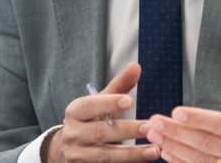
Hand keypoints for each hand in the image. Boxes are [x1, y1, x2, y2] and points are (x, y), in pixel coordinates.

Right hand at [44, 62, 160, 162]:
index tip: (129, 101)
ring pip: (106, 156)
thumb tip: (136, 66)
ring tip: (155, 150)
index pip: (90, 106)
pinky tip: (144, 161)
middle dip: (127, 130)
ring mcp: (76, 155)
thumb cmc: (89, 121)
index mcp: (74, 112)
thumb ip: (118, 86)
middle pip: (101, 132)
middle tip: (150, 127)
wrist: (65, 150)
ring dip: (132, 154)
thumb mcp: (99, 103)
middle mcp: (72, 134)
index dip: (109, 103)